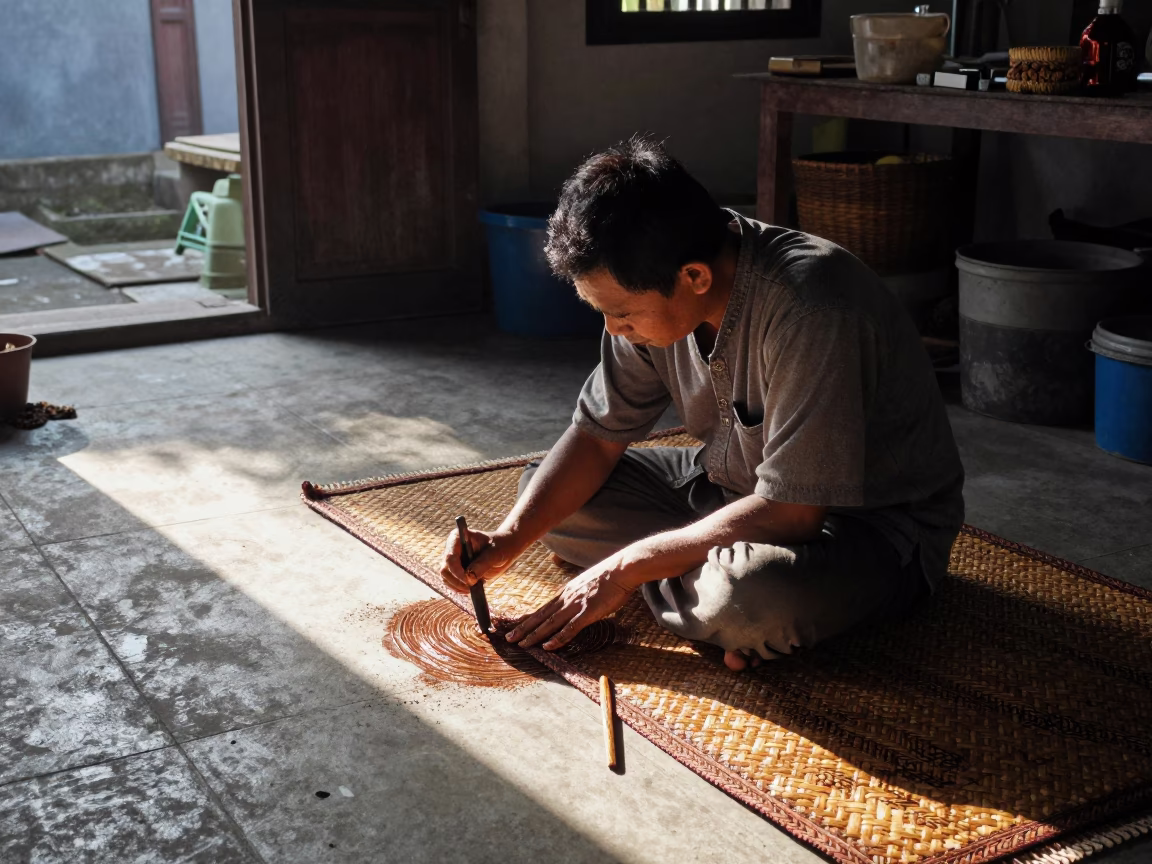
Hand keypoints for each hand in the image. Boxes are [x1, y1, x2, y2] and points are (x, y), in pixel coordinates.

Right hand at [439, 524, 518, 593]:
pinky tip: (473, 587)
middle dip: (457, 581)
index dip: (457, 571)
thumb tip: (469, 577)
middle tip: (473, 586)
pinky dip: (460, 589)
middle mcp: (451, 549)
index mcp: (458, 538)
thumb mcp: (495, 553)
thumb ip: (483, 563)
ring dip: (458, 586)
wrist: (504, 550)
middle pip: (445, 570)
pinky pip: (451, 584)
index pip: (450, 557)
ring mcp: (452, 561)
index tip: (470, 581)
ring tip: (475, 586)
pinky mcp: (455, 571)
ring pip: (446, 578)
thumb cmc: (500, 547)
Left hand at [505, 557, 633, 650]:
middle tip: (508, 638)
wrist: (622, 569)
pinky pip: (570, 628)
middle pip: (540, 616)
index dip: (527, 618)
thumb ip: (576, 594)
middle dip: (523, 628)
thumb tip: (572, 601)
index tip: (514, 626)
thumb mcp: (585, 584)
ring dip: (534, 635)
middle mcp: (566, 598)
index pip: (541, 608)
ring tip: (521, 644)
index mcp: (565, 592)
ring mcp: (575, 605)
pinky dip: (557, 638)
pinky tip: (548, 646)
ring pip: (549, 623)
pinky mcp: (587, 612)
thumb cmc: (608, 576)